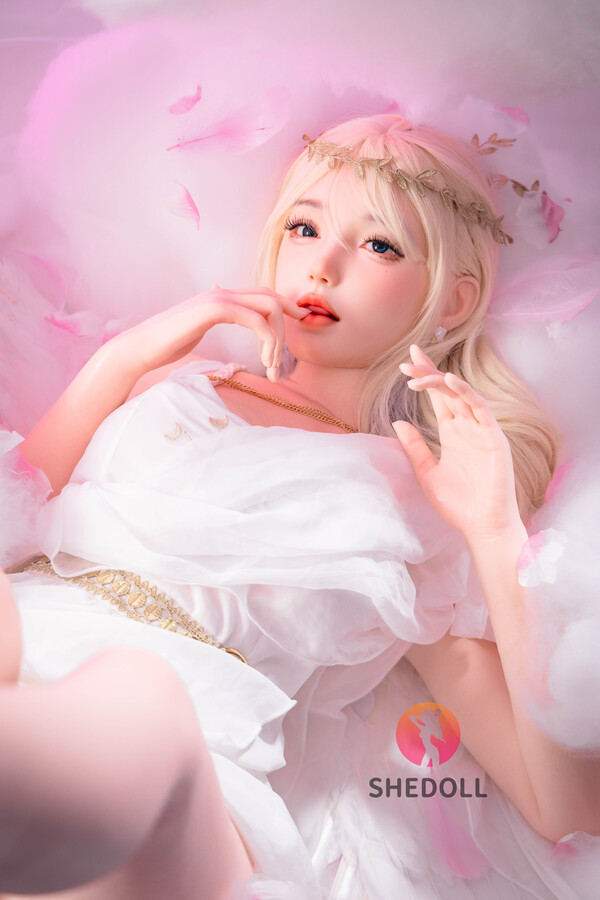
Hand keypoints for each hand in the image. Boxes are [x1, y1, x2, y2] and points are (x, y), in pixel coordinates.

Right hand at [110, 287, 307, 383]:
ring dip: (277, 339)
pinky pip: (255, 319)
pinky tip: (264, 361)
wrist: (142, 347)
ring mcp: (219, 298)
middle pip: (271, 297)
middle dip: (287, 323)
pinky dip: (267, 340)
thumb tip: (223, 310)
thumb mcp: (197, 327)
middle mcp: (222, 292)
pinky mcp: (215, 309)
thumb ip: (213, 316)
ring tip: (271, 367)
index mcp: (221, 296)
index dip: (285, 307)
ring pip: (268, 307)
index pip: (262, 294)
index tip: (299, 324)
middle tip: (284, 357)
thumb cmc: (167, 343)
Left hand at [392, 345, 521, 540]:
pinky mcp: (494, 437)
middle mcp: (467, 427)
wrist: (482, 526)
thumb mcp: (427, 473)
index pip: (438, 398)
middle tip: (408, 357)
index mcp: (453, 433)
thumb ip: (415, 447)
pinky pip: (480, 408)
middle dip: (429, 372)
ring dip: (440, 380)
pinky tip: (449, 380)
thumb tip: (398, 422)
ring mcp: (482, 430)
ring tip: (418, 371)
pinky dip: (466, 392)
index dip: (425, 378)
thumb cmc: (459, 504)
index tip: (406, 363)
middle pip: (448, 390)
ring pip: (461, 394)